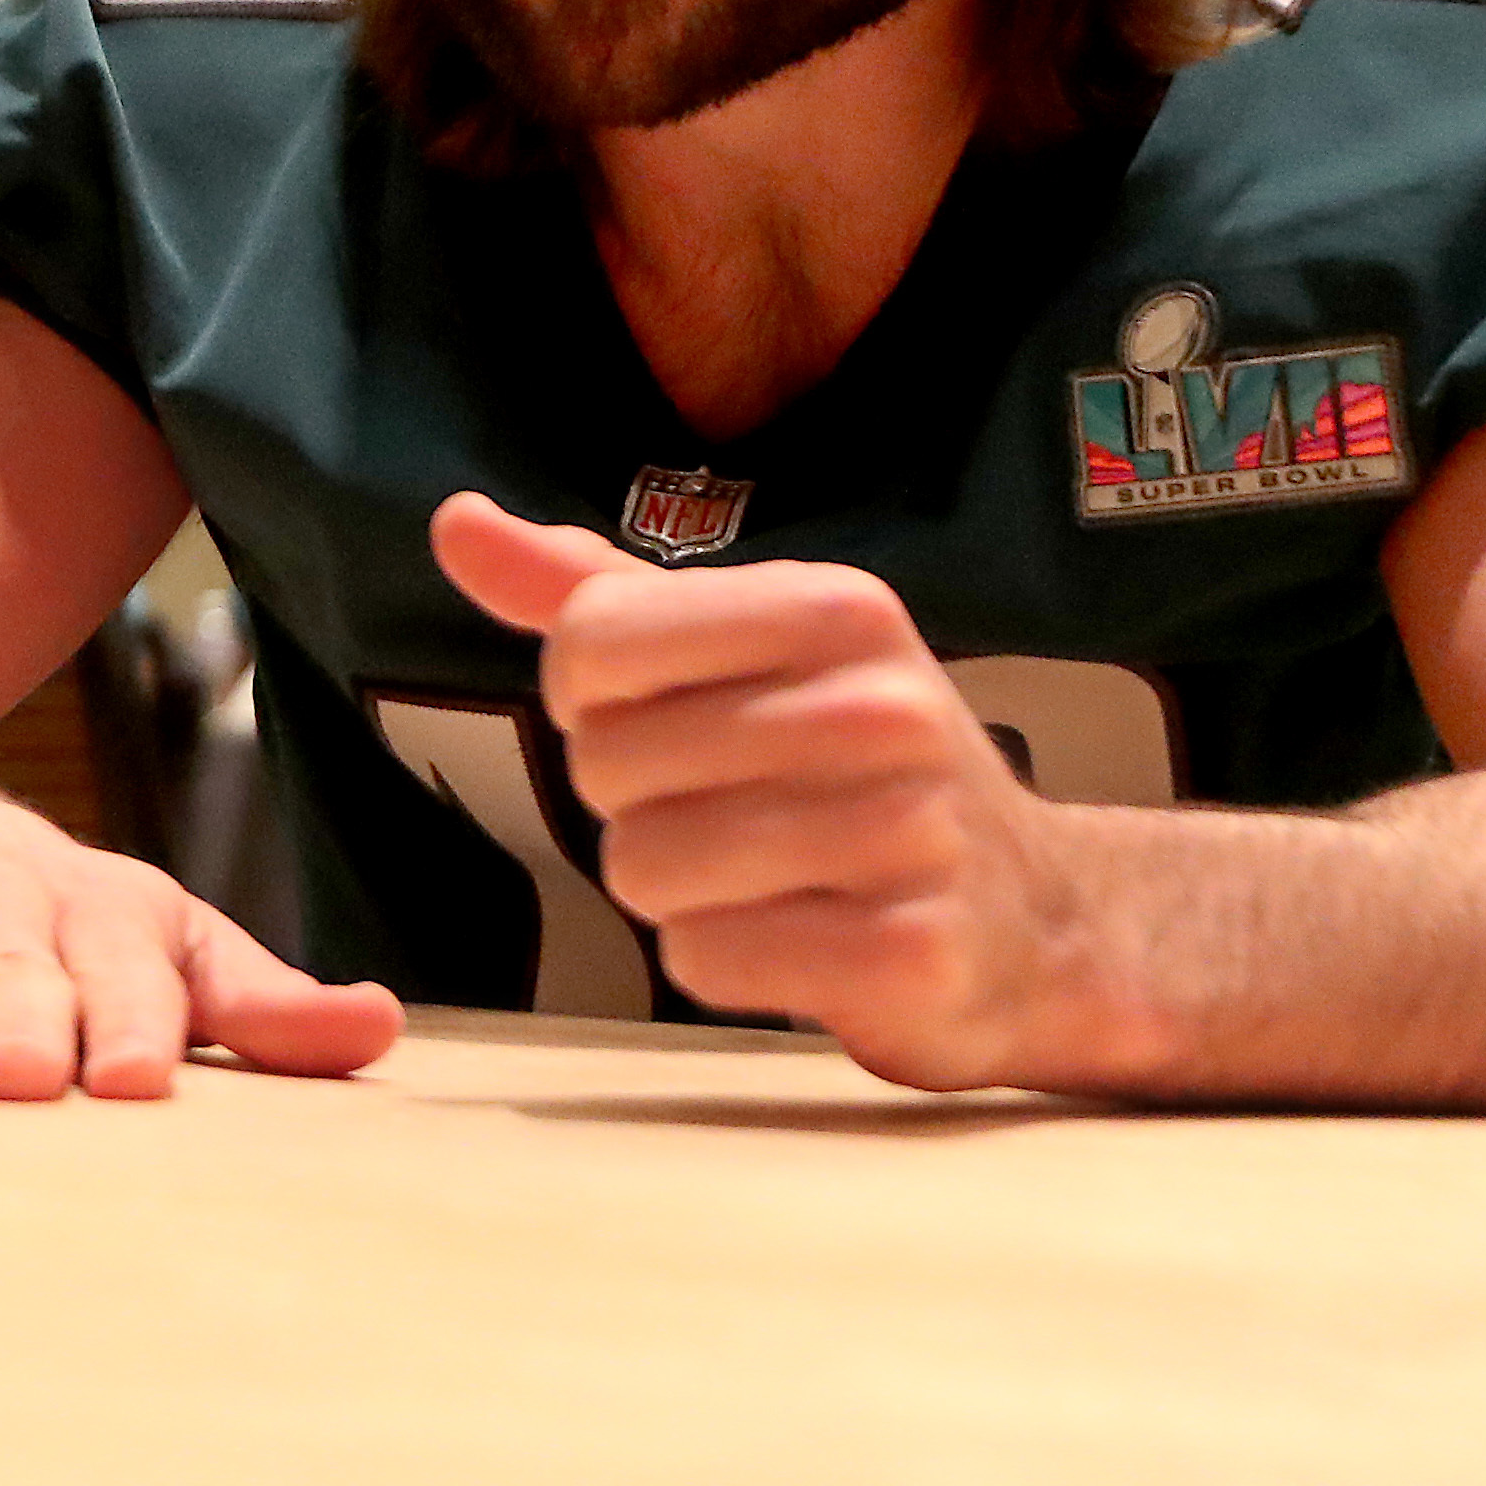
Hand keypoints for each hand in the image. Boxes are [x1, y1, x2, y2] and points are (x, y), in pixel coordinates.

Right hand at [0, 761, 404, 1099]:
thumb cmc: (31, 916)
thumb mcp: (150, 940)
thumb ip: (254, 1003)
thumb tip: (385, 1031)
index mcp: (97, 908)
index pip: (127, 965)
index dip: (133, 1016)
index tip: (140, 1076)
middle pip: (15, 973)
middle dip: (23, 1021)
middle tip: (32, 1080)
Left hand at [429, 492, 1144, 1090]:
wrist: (1031, 915)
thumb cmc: (847, 768)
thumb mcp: (738, 649)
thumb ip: (590, 592)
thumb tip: (454, 522)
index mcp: (835, 607)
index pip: (589, 641)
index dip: (590, 701)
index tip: (667, 716)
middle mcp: (885, 705)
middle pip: (604, 765)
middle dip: (634, 805)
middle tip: (731, 810)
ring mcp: (910, 832)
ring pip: (644, 868)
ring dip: (674, 891)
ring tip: (764, 875)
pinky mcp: (911, 953)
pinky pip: (704, 961)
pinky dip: (725, 962)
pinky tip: (799, 936)